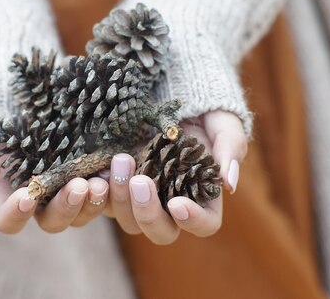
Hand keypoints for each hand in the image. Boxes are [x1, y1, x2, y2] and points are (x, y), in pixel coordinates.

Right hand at [0, 118, 109, 233]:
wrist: (9, 101)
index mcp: (5, 198)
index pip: (8, 221)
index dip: (16, 214)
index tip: (26, 195)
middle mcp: (38, 201)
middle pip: (53, 221)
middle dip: (67, 208)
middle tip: (78, 187)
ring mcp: (63, 189)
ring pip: (81, 212)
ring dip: (93, 201)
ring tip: (103, 181)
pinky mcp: (84, 173)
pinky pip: (99, 190)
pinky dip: (109, 184)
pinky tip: (116, 169)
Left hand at [104, 109, 246, 244]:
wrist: (172, 97)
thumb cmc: (205, 114)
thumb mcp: (223, 123)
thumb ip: (230, 149)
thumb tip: (229, 184)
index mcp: (203, 198)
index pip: (204, 225)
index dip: (192, 220)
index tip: (177, 203)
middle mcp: (171, 206)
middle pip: (160, 232)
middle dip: (148, 213)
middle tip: (140, 182)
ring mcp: (142, 198)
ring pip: (128, 219)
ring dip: (121, 197)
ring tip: (121, 160)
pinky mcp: (119, 185)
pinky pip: (104, 201)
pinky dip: (101, 189)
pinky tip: (99, 169)